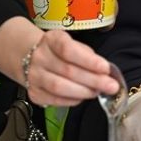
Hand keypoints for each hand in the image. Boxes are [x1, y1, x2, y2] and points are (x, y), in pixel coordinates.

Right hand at [0, 17, 118, 106]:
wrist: (29, 57)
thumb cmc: (58, 52)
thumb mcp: (72, 44)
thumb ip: (87, 56)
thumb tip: (105, 72)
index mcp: (51, 40)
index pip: (69, 50)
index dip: (89, 60)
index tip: (105, 68)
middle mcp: (39, 57)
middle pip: (68, 71)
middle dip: (93, 80)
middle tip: (111, 86)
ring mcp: (34, 76)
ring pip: (60, 88)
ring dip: (83, 92)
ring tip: (98, 92)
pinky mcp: (34, 93)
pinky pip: (55, 100)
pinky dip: (72, 100)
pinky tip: (83, 97)